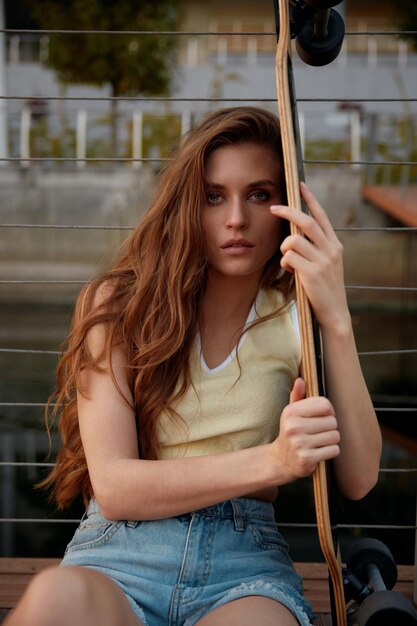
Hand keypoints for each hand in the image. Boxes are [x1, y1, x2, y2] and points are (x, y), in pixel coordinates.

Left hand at [271, 182, 349, 330]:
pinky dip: (284, 263)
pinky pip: (289, 258)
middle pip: (306, 222)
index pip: (322, 216)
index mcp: (335, 245)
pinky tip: (290, 272)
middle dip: (288, 212)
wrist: (335, 313)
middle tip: (274, 208)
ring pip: (293, 241)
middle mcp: (331, 250)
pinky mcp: (312, 273)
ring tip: (287, 261)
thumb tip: (293, 236)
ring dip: (284, 248)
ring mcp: (323, 261)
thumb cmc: (325, 289)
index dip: (310, 199)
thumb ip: (315, 249)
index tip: (300, 185)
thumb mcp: (327, 265)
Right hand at [271, 378, 339, 481]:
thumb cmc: (290, 433)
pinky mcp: (307, 458)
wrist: (280, 460)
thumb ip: (297, 396)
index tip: (322, 417)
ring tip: (319, 442)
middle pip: (332, 421)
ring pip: (335, 436)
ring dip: (331, 440)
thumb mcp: (290, 413)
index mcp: (291, 412)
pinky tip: (319, 451)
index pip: (325, 405)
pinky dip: (330, 452)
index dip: (328, 411)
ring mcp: (300, 443)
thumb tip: (300, 380)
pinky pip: (334, 450)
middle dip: (330, 428)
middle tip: (319, 432)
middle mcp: (294, 426)